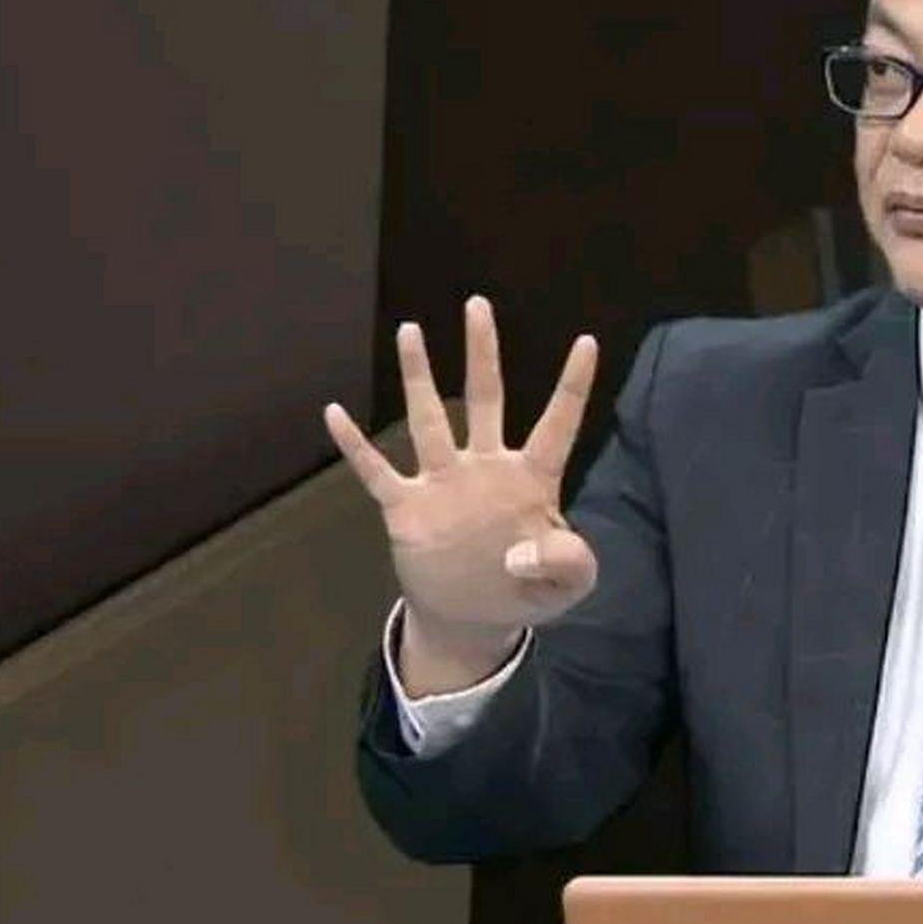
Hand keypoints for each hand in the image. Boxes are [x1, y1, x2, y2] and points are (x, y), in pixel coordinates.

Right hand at [324, 296, 600, 658]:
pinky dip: (355, 446)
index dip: (573, 385)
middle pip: (484, 397)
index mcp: (531, 480)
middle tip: (477, 303)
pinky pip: (376, 471)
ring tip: (410, 330)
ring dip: (419, 377)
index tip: (587, 342)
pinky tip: (335, 413)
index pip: (557, 424)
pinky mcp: (407, 509)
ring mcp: (445, 484)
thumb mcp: (566, 586)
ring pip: (429, 419)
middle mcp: (486, 468)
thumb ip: (567, 564)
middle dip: (482, 352)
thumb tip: (532, 552)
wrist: (472, 620)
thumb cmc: (526, 592)